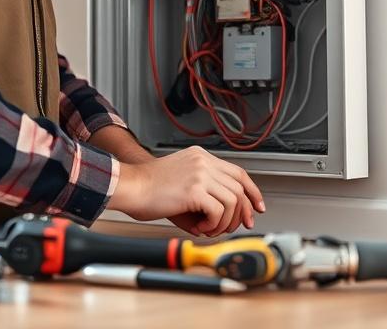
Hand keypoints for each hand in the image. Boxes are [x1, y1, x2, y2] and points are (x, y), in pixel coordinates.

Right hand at [108, 145, 265, 236]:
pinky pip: (219, 211)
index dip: (252, 191)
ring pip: (233, 200)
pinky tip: (199, 227)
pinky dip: (213, 224)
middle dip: (243, 211)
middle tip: (237, 226)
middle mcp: (203, 162)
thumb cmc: (148, 189)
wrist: (130, 186)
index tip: (257, 208)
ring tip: (209, 228)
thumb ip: (204, 199)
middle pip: (240, 186)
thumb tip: (220, 221)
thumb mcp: (182, 187)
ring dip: (225, 221)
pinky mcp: (194, 189)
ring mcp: (199, 173)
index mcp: (200, 157)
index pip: (238, 172)